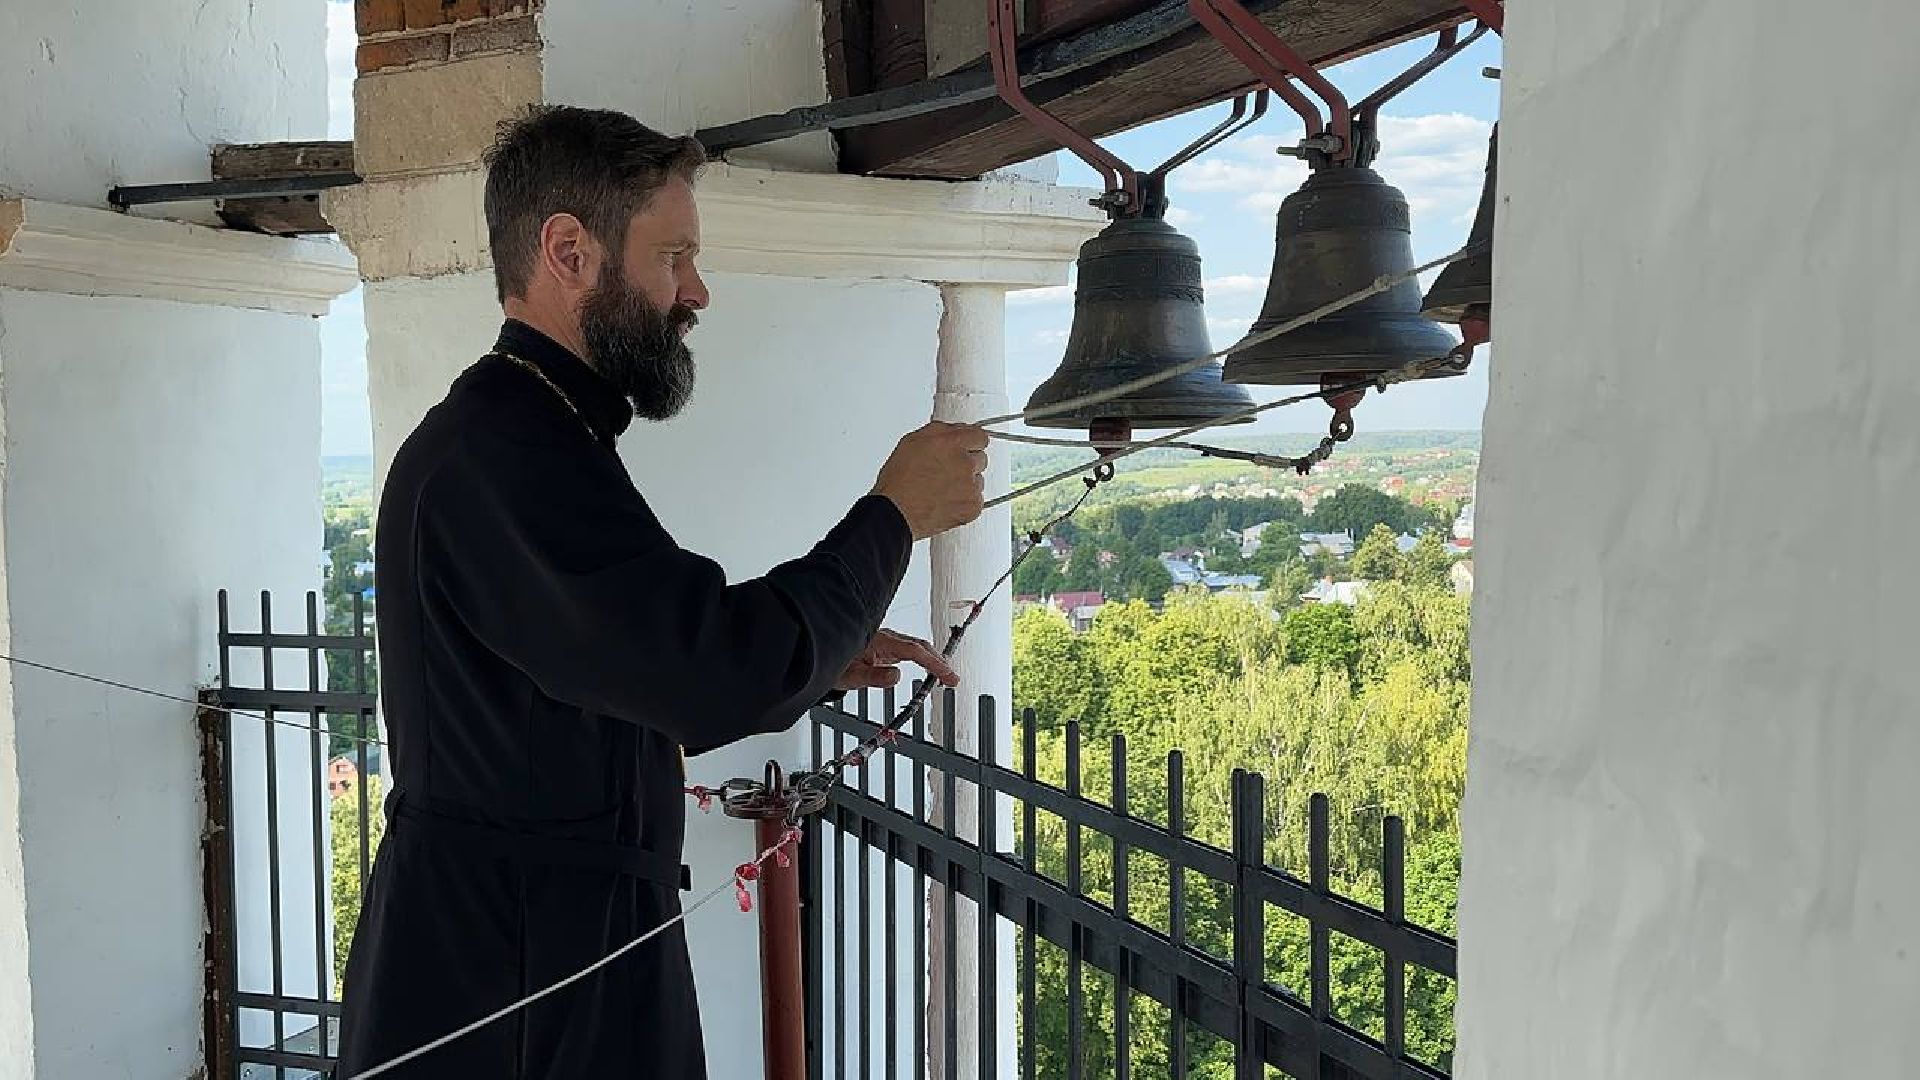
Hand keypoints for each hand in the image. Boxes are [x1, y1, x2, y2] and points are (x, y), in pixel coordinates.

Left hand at [835, 629, 959, 691]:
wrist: (821, 654)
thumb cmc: (834, 665)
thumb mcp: (851, 677)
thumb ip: (874, 677)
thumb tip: (897, 676)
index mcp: (879, 641)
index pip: (914, 650)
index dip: (933, 663)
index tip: (947, 676)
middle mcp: (885, 638)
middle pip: (919, 645)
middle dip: (939, 661)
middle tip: (953, 679)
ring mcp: (886, 640)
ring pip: (916, 646)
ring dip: (933, 659)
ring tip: (946, 676)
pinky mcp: (885, 645)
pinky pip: (909, 649)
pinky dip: (923, 657)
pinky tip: (930, 667)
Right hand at [871, 422, 988, 540]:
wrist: (895, 513)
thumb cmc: (899, 480)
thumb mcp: (913, 441)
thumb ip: (941, 431)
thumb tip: (956, 430)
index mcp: (951, 443)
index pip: (980, 436)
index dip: (970, 443)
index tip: (965, 449)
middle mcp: (964, 462)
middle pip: (981, 458)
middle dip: (967, 463)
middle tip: (946, 472)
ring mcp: (971, 486)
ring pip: (978, 480)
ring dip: (966, 483)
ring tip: (942, 489)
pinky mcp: (973, 506)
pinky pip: (977, 500)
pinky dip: (965, 501)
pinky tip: (946, 502)